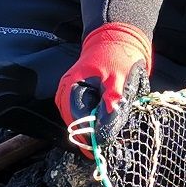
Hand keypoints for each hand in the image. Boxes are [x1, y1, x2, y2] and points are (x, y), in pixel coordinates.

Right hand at [56, 23, 151, 152]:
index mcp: (70, 88)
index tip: (103, 149)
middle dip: (93, 135)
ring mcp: (72, 93)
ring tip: (114, 132)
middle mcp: (66, 93)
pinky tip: (110, 121)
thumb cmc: (118, 56)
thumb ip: (111, 108)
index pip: (75, 122)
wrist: (119, 36)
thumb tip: (103, 135)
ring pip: (81, 121)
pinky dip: (97, 119)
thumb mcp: (118, 82)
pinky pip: (85, 113)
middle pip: (75, 124)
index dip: (89, 138)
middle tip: (112, 142)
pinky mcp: (81, 94)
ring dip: (95, 128)